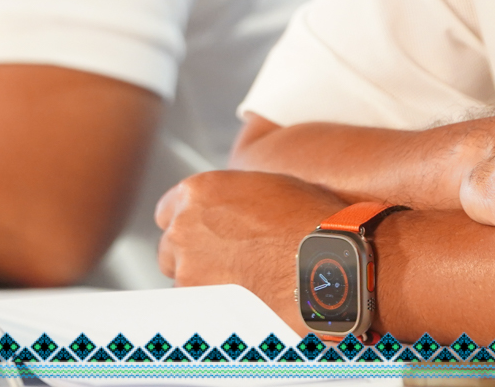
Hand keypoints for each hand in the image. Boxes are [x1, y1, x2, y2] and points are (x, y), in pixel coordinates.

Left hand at [156, 171, 345, 328]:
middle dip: (192, 255)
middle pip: (170, 248)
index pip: (167, 211)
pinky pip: (200, 308)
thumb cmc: (309, 223)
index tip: (201, 234)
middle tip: (227, 262)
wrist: (328, 264)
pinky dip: (218, 307)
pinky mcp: (201, 304)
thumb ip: (234, 196)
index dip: (188, 224)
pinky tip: (248, 301)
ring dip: (206, 283)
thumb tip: (234, 207)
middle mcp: (185, 228)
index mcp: (199, 192)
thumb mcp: (269, 186)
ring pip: (184, 281)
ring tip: (247, 283)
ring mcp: (189, 269)